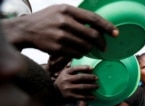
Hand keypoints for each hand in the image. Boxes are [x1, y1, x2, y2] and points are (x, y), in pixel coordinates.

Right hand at [3, 4, 118, 57]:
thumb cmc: (47, 19)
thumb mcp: (60, 10)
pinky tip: (77, 51)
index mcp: (68, 10)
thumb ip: (78, 16)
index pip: (93, 19)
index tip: (116, 33)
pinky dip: (80, 54)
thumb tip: (98, 26)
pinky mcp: (58, 48)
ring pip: (85, 47)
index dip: (107, 27)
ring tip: (88, 48)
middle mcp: (65, 22)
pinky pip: (77, 54)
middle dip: (102, 43)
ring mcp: (61, 36)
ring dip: (90, 49)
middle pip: (92, 35)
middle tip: (105, 47)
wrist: (26, 30)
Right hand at [54, 65, 98, 99]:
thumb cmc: (62, 81)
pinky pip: (81, 96)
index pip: (75, 68)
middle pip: (80, 77)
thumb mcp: (64, 73)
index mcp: (66, 73)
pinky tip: (94, 97)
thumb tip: (79, 62)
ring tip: (97, 86)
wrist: (53, 93)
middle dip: (90, 77)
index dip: (84, 68)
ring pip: (82, 87)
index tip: (92, 68)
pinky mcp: (70, 96)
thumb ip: (71, 68)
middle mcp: (66, 80)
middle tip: (96, 78)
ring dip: (91, 87)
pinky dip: (88, 97)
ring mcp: (68, 89)